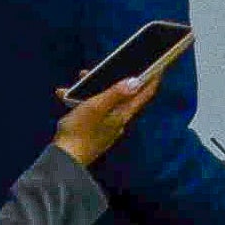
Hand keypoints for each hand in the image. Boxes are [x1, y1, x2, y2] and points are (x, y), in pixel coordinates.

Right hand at [53, 34, 184, 165]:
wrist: (64, 158)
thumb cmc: (79, 131)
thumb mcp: (96, 107)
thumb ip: (116, 93)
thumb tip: (137, 81)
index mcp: (123, 114)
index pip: (144, 94)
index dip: (153, 79)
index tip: (160, 67)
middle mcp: (118, 120)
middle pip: (124, 95)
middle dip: (116, 78)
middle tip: (107, 67)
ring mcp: (106, 126)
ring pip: (105, 101)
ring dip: (93, 88)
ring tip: (80, 79)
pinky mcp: (93, 131)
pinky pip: (92, 110)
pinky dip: (82, 101)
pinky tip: (66, 95)